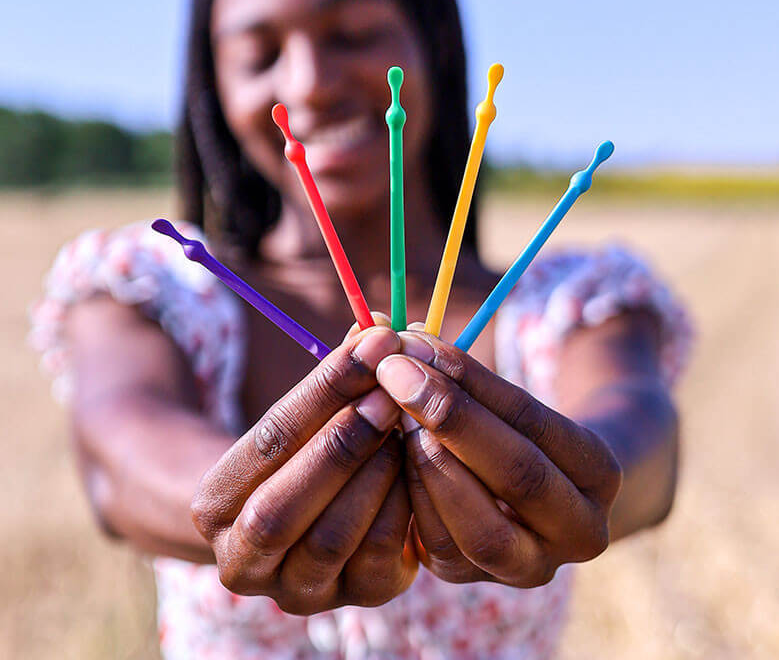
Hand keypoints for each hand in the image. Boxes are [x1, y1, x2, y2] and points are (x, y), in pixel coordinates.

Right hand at [191, 327, 416, 613]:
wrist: (310, 517)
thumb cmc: (304, 448)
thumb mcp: (305, 413)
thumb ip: (336, 373)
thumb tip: (376, 323)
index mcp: (215, 504)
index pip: (267, 441)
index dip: (323, 391)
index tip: (373, 345)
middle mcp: (243, 559)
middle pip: (284, 506)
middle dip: (343, 442)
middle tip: (392, 391)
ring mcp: (298, 590)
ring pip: (332, 537)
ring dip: (375, 474)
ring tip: (408, 424)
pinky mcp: (355, 598)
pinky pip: (380, 558)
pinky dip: (403, 507)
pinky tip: (420, 462)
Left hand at [375, 330, 621, 586]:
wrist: (531, 490)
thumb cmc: (509, 423)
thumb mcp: (502, 396)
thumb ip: (455, 368)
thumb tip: (384, 328)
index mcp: (600, 472)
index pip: (534, 420)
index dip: (472, 381)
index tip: (416, 344)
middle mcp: (580, 531)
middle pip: (519, 476)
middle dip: (450, 418)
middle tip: (394, 373)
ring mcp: (529, 567)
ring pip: (480, 527)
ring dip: (426, 462)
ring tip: (387, 411)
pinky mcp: (474, 579)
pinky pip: (440, 546)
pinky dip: (409, 497)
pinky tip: (384, 452)